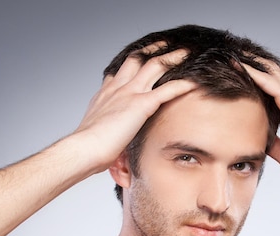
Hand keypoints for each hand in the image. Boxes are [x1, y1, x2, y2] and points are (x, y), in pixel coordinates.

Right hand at [74, 43, 196, 170]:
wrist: (85, 148)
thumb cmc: (89, 146)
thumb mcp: (96, 130)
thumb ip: (106, 127)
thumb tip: (110, 137)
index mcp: (106, 94)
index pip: (120, 71)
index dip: (132, 62)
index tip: (140, 56)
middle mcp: (118, 88)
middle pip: (137, 60)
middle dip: (152, 50)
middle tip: (165, 44)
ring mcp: (130, 93)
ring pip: (154, 66)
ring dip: (171, 58)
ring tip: (185, 53)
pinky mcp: (141, 104)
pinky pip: (167, 90)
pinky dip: (182, 85)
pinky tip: (194, 82)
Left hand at [243, 58, 279, 184]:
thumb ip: (274, 146)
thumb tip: (261, 143)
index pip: (269, 92)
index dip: (253, 82)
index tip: (235, 76)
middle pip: (269, 76)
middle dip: (252, 65)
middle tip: (232, 56)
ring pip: (269, 74)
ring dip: (251, 64)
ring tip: (234, 54)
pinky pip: (271, 84)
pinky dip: (256, 74)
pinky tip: (242, 66)